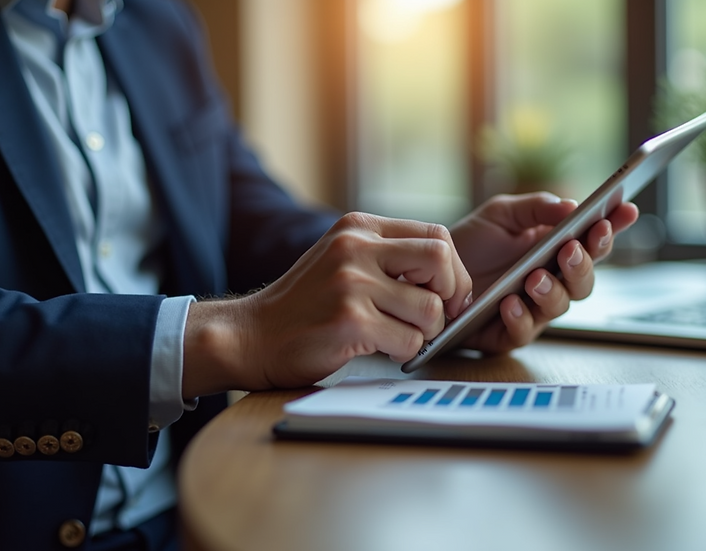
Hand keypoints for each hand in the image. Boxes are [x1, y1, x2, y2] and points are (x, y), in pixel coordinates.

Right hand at [181, 212, 471, 395]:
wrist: (252, 336)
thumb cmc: (304, 305)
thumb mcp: (343, 260)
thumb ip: (388, 258)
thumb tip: (450, 276)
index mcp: (358, 227)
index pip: (436, 234)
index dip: (453, 269)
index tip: (448, 294)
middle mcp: (355, 247)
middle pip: (440, 259)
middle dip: (450, 294)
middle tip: (437, 317)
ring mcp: (351, 283)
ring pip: (430, 309)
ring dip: (424, 332)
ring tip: (398, 336)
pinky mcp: (349, 321)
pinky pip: (409, 341)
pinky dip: (404, 352)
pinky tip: (380, 349)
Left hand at [449, 192, 638, 352]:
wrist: (427, 272)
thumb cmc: (470, 244)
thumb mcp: (500, 215)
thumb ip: (536, 208)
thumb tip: (572, 206)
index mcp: (555, 251)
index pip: (593, 242)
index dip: (612, 228)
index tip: (624, 210)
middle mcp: (551, 283)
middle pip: (584, 280)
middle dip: (583, 264)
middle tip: (572, 249)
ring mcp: (532, 310)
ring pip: (559, 307)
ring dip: (551, 291)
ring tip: (534, 277)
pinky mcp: (507, 334)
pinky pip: (523, 332)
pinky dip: (519, 317)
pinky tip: (509, 302)